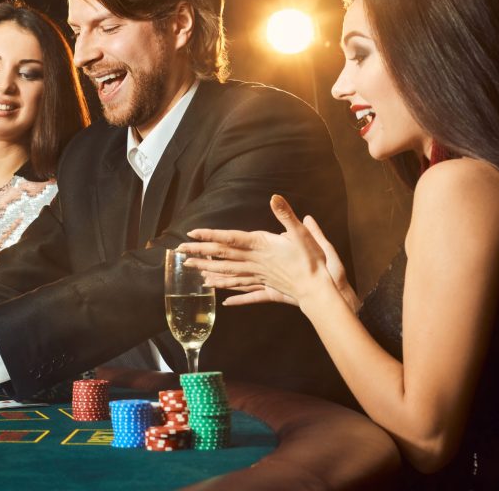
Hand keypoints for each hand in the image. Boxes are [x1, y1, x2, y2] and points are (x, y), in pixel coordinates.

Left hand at [181, 195, 340, 309]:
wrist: (319, 291)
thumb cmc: (312, 261)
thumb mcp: (301, 234)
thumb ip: (286, 215)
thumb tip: (274, 197)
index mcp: (261, 246)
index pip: (229, 239)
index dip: (210, 236)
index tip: (191, 234)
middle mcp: (255, 262)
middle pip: (222, 257)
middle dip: (199, 254)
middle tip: (178, 252)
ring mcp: (259, 276)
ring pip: (229, 274)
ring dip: (209, 271)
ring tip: (192, 270)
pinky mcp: (266, 287)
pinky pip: (245, 291)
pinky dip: (233, 293)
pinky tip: (223, 300)